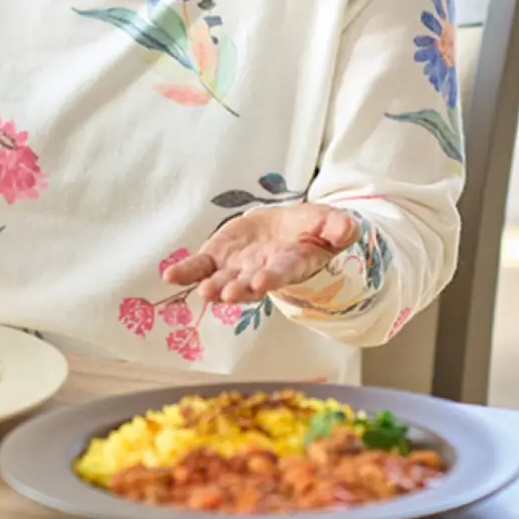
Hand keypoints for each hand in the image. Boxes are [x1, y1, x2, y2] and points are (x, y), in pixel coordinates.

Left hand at [162, 203, 360, 304]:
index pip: (281, 273)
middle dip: (239, 290)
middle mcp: (262, 272)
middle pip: (250, 284)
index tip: (262, 282)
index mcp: (291, 263)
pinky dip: (185, 272)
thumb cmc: (311, 230)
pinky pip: (199, 267)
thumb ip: (337, 226)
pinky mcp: (217, 258)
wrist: (284, 230)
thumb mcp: (329, 223)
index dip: (272, 278)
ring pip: (223, 280)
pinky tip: (170, 276)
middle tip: (227, 295)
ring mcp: (237, 268)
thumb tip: (348, 228)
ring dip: (213, 287)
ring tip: (203, 292)